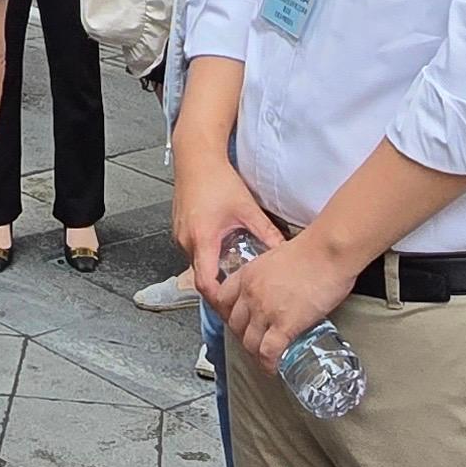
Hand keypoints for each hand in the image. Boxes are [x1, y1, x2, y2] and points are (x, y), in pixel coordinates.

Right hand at [175, 154, 281, 314]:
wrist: (195, 158)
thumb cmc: (216, 179)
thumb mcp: (246, 209)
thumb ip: (266, 232)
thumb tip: (284, 251)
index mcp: (202, 239)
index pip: (206, 284)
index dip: (219, 300)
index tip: (234, 308)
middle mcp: (186, 241)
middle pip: (201, 276)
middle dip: (220, 288)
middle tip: (240, 296)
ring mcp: (180, 236)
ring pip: (197, 264)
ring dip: (214, 270)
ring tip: (234, 273)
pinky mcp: (181, 230)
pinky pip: (194, 252)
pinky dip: (208, 256)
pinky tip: (224, 251)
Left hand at [220, 230, 350, 373]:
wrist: (328, 252)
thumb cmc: (312, 250)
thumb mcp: (277, 256)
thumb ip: (270, 273)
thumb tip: (279, 284)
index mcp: (247, 274)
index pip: (222, 299)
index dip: (228, 314)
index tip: (237, 320)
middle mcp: (250, 294)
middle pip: (235, 324)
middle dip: (243, 336)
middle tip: (254, 340)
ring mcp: (265, 311)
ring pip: (249, 342)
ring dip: (255, 353)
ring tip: (264, 357)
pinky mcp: (284, 325)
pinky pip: (268, 352)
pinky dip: (268, 364)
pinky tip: (273, 368)